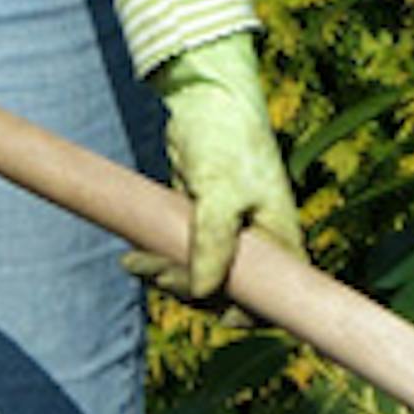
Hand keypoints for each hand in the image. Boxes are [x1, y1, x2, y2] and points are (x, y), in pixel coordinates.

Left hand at [125, 32, 303, 302]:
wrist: (205, 99)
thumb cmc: (226, 139)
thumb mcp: (220, 191)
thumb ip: (212, 244)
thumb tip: (201, 293)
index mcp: (280, 243)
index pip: (272, 300)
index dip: (247, 314)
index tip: (214, 311)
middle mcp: (259, 247)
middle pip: (227, 294)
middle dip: (189, 289)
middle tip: (154, 270)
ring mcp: (230, 240)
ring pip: (199, 279)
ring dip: (166, 276)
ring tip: (133, 261)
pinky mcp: (203, 229)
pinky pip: (183, 258)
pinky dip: (159, 260)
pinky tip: (134, 255)